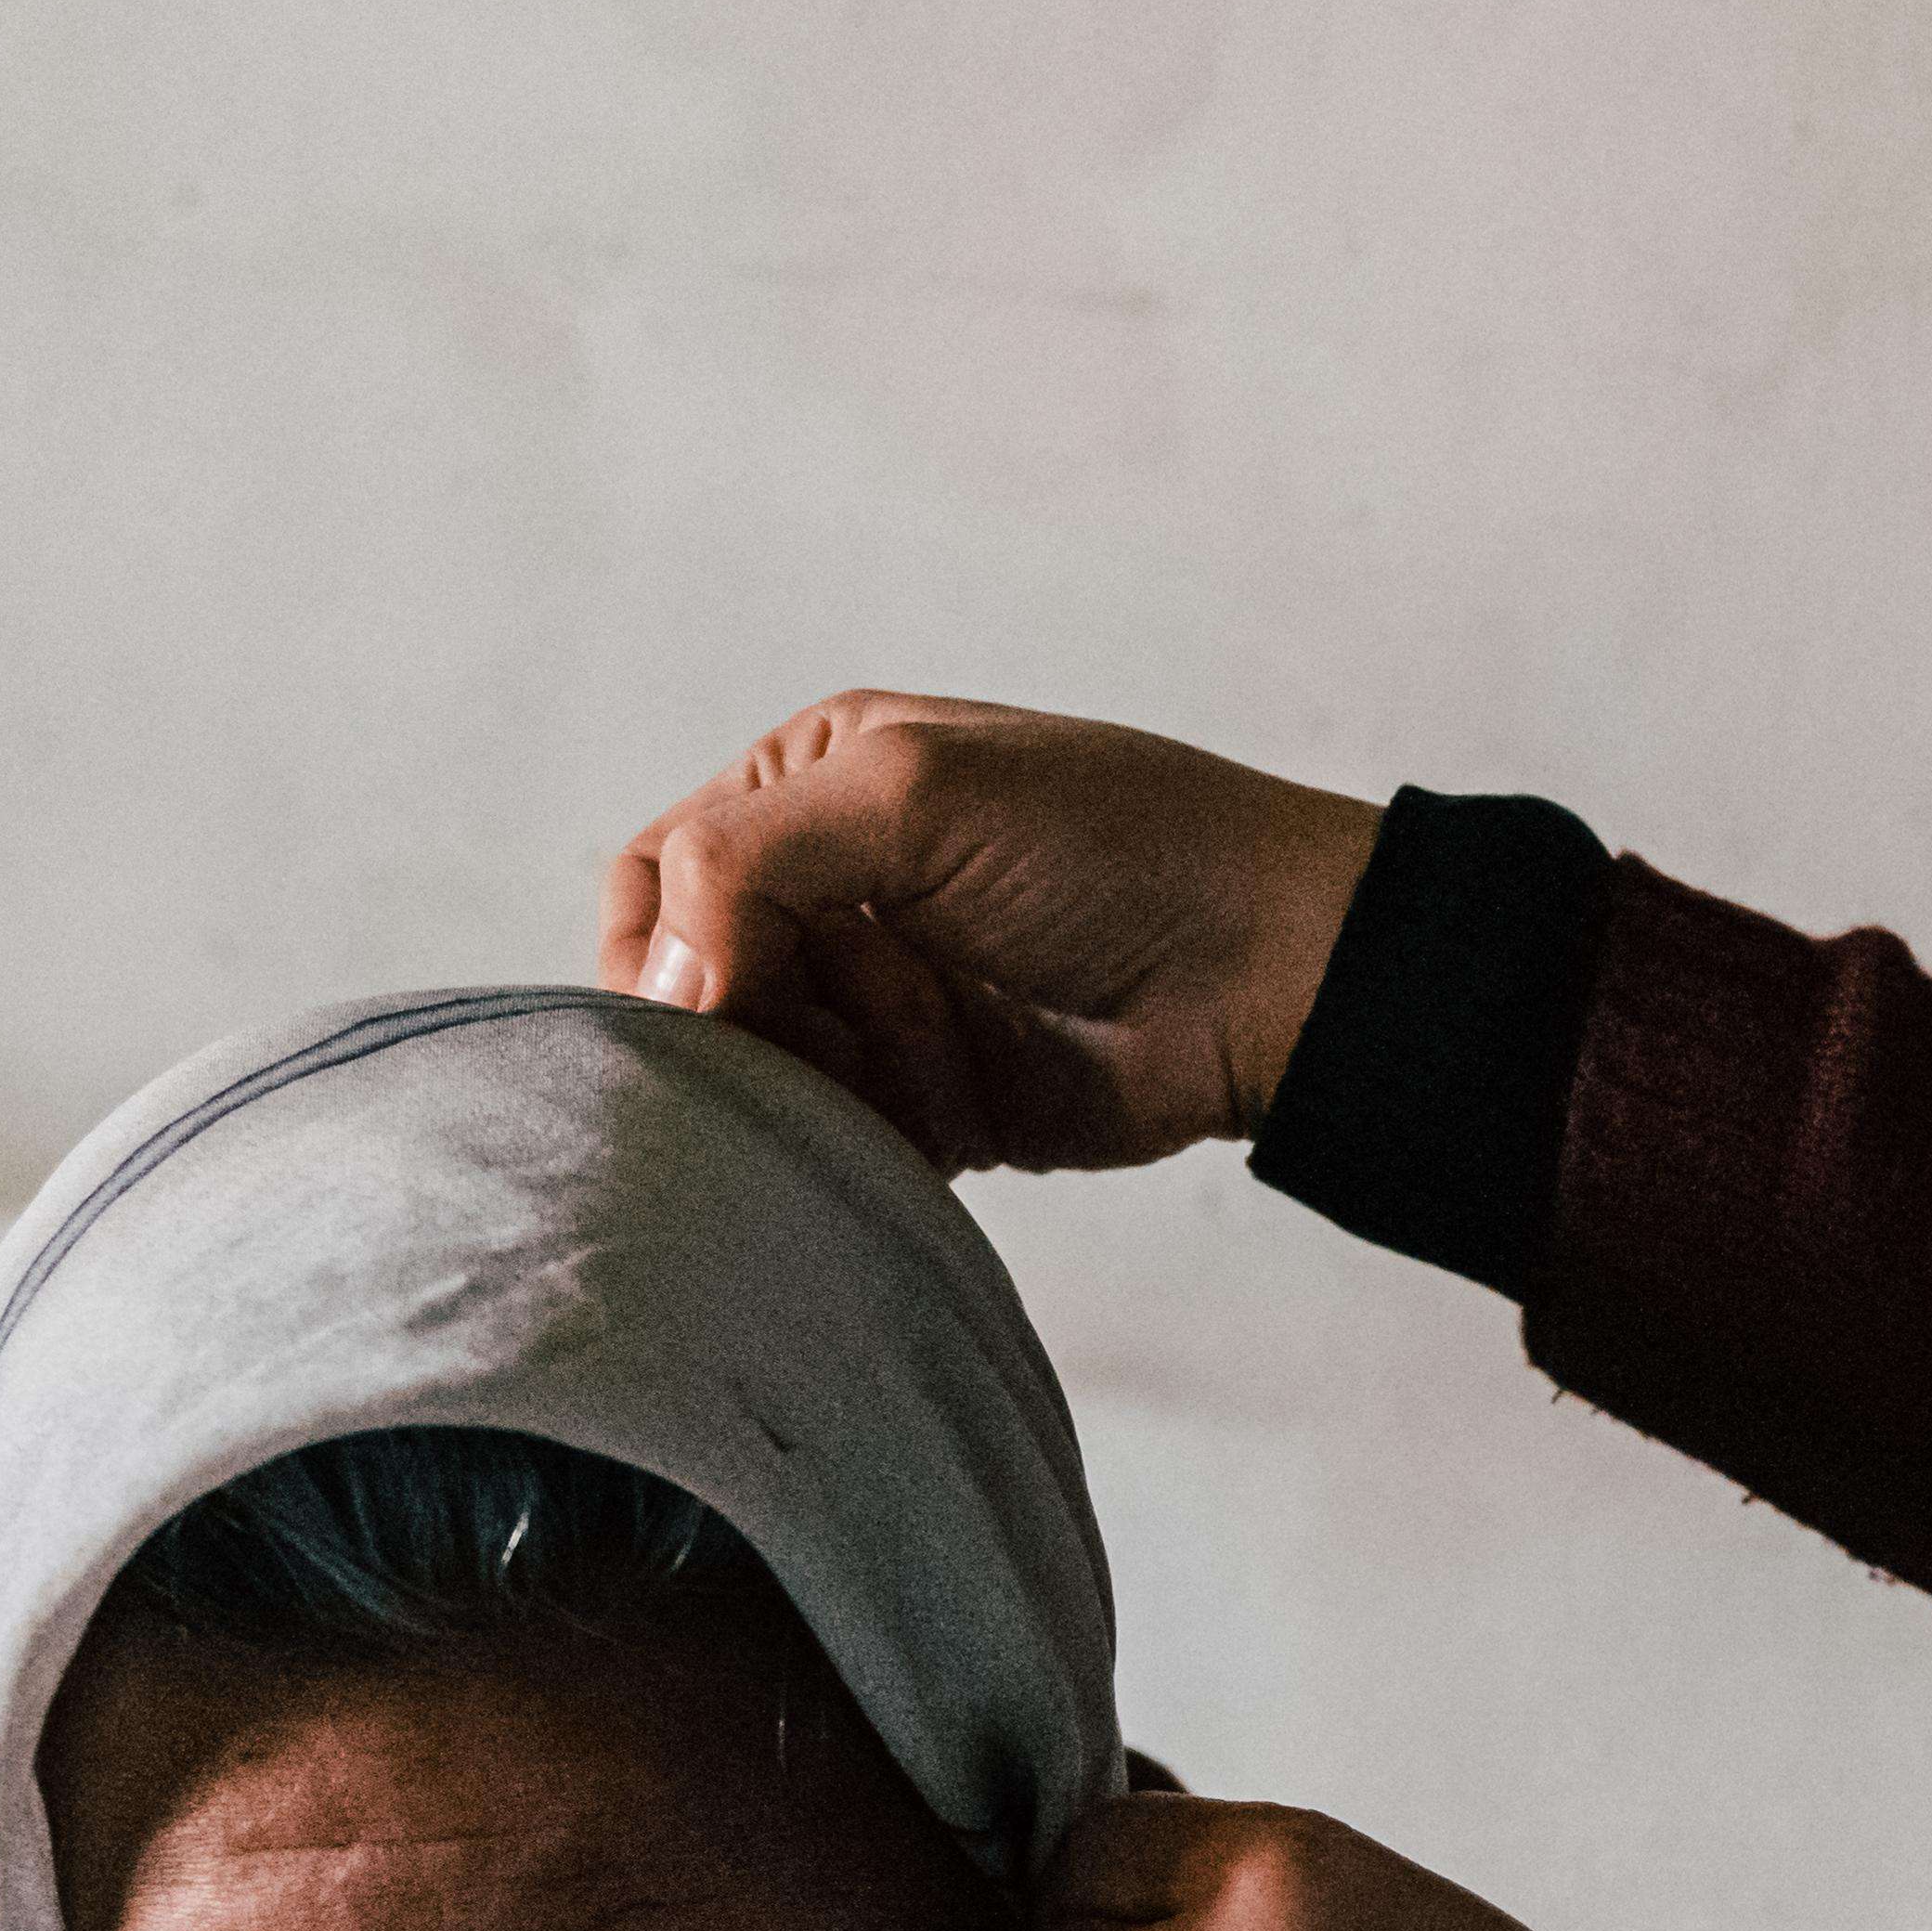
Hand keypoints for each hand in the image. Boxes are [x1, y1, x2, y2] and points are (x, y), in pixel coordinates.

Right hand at [598, 693, 1379, 1172]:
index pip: (658, 876)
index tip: (723, 1002)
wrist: (1273, 976)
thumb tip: (665, 991)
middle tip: (853, 1031)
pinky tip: (951, 1118)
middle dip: (762, 1027)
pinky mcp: (927, 1101)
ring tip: (939, 1058)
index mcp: (812, 786)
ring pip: (764, 1079)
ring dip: (834, 1086)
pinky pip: (838, 1142)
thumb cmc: (1117, 850)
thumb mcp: (914, 793)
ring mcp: (880, 1002)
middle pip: (699, 994)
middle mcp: (833, 891)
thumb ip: (750, 858)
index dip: (668, 950)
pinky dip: (872, 1144)